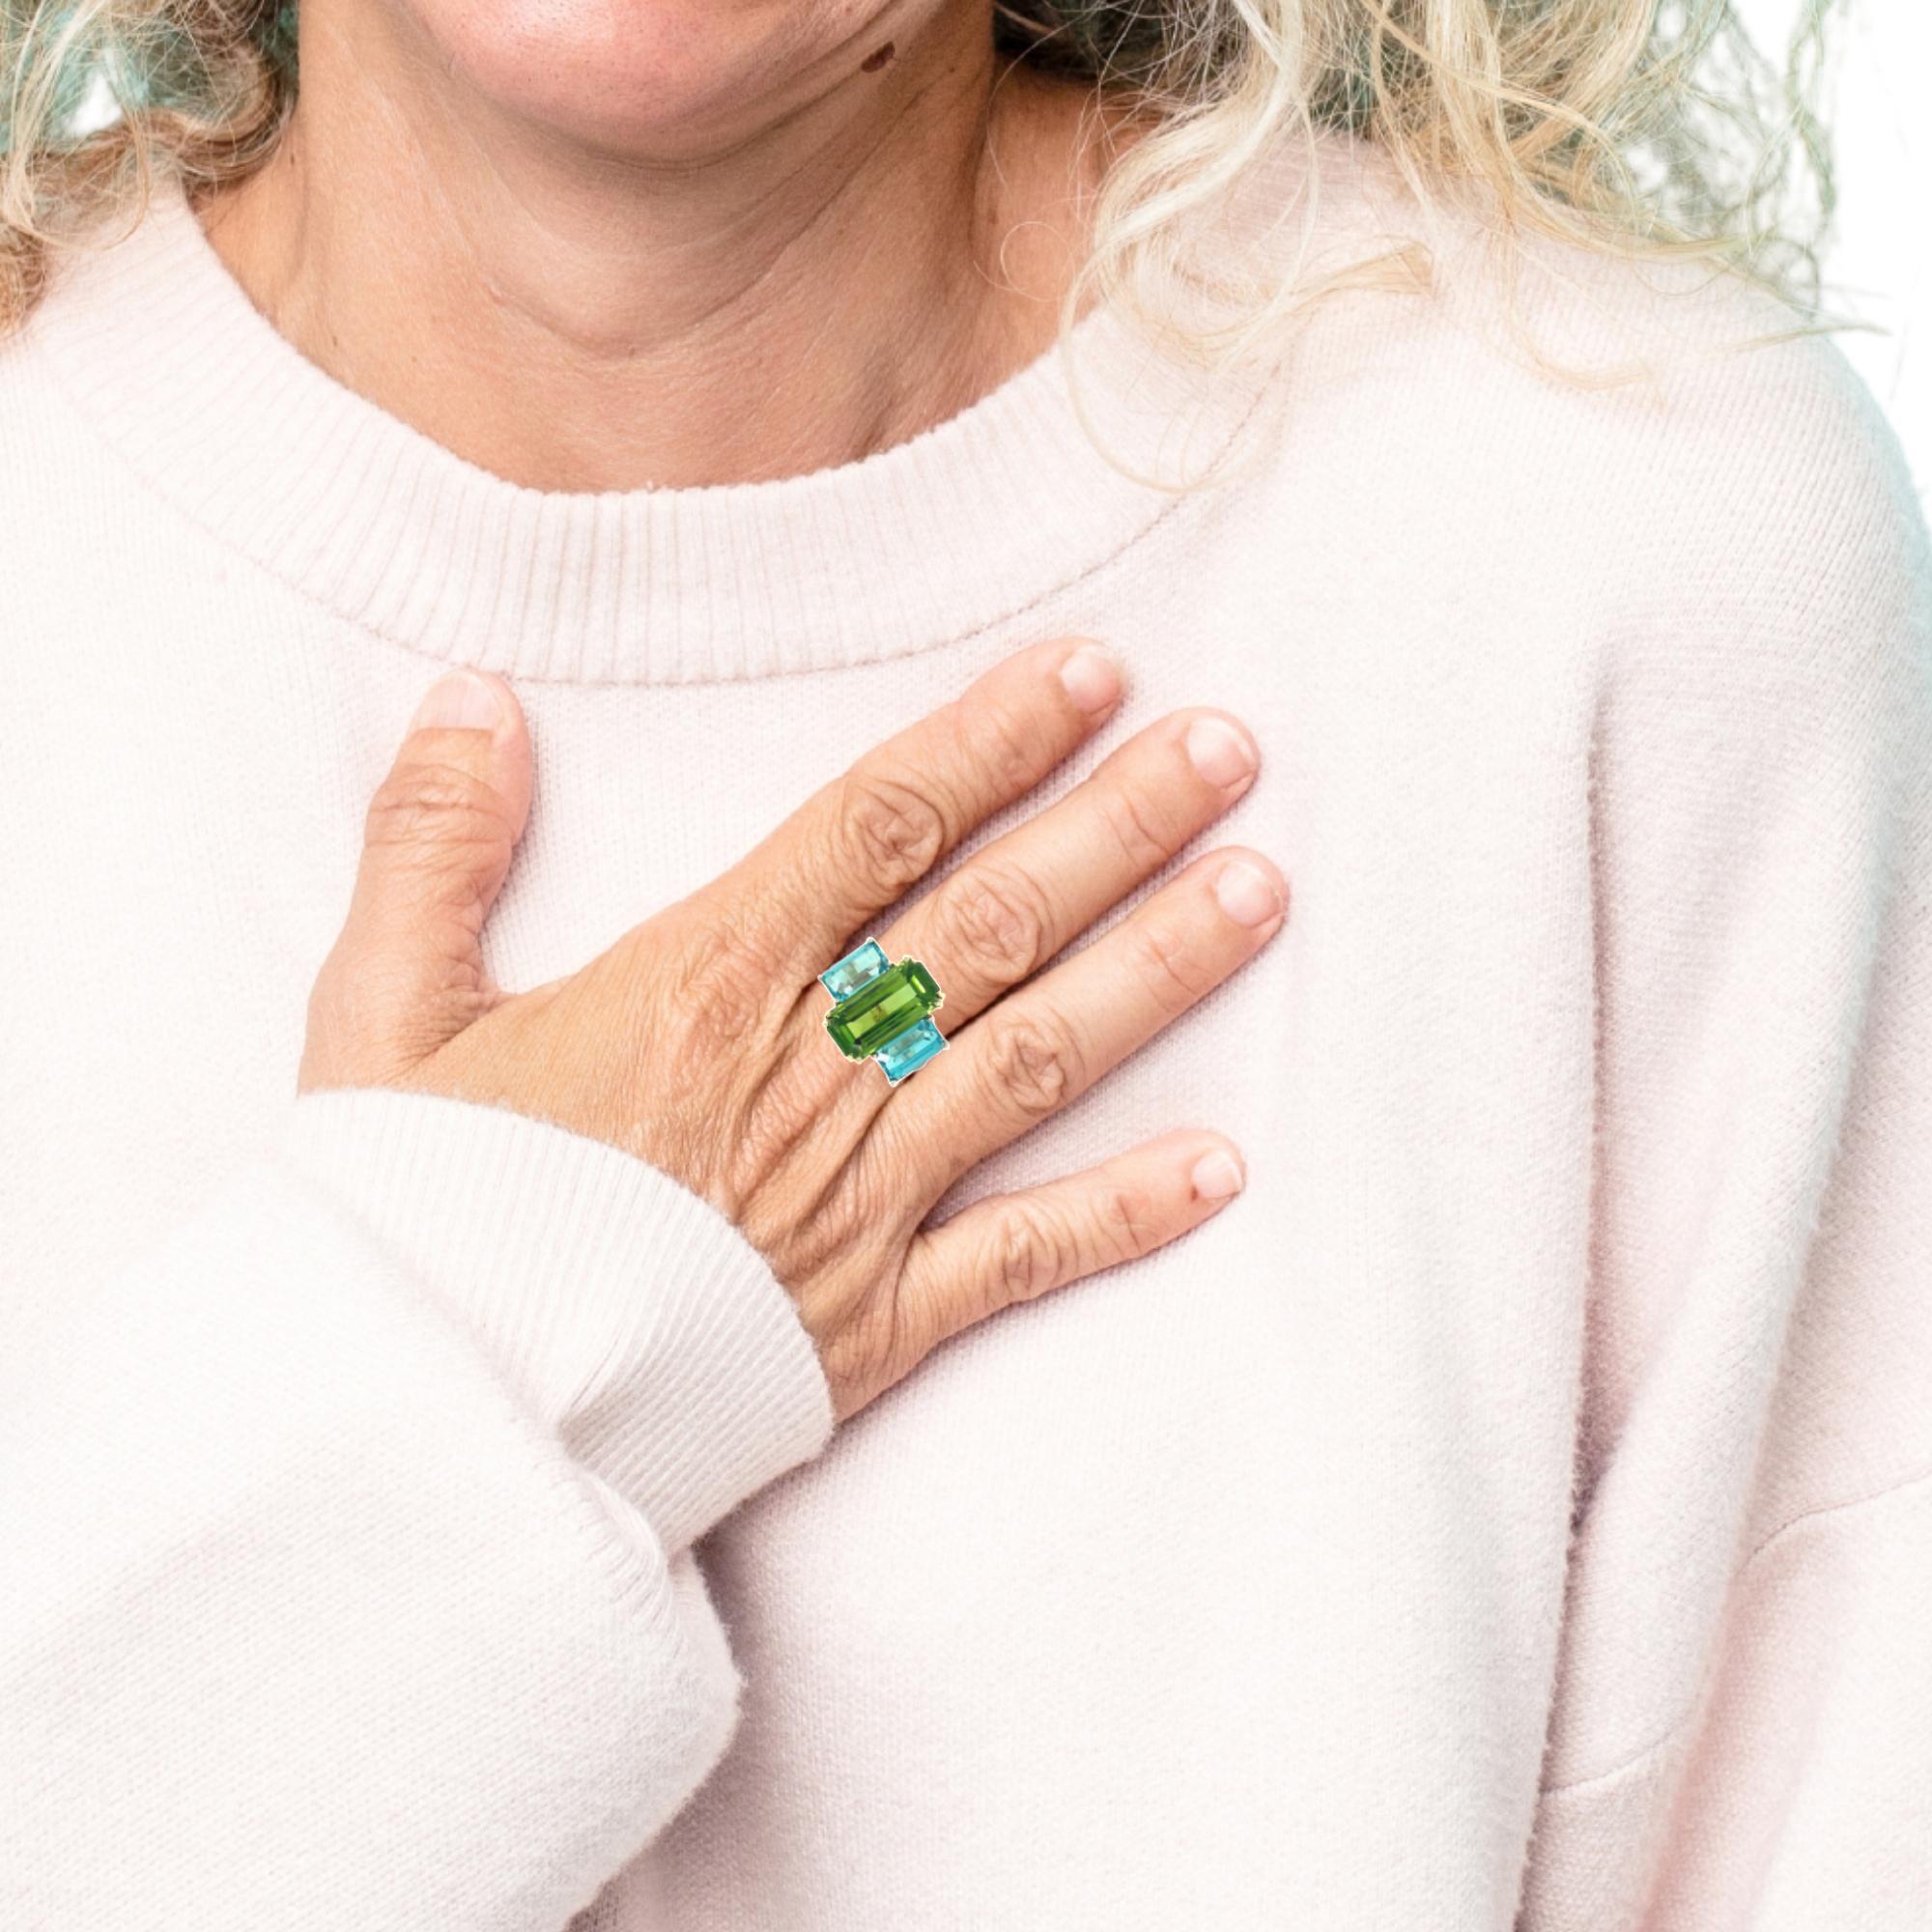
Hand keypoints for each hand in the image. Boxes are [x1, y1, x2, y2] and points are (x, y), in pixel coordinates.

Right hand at [300, 637, 1285, 1420]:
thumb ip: (431, 842)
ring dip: (1157, 973)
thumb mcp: (377, 1015)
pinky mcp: (872, 1322)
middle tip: (1229, 750)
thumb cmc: (416, 1218)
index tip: (1088, 677)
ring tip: (1261, 892)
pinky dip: (1125, 1215)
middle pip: (992, 923)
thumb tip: (476, 697)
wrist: (429, 1425)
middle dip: (1119, 825)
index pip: (878, 825)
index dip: (991, 741)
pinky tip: (1223, 1167)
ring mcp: (855, 1201)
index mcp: (699, 982)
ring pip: (1035, 1060)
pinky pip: (1020, 1261)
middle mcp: (805, 1075)